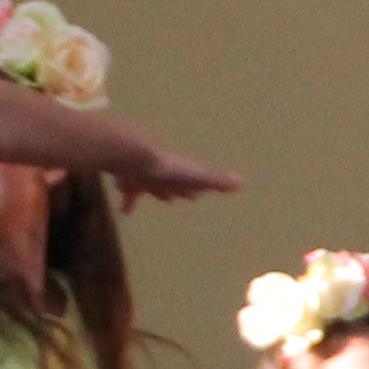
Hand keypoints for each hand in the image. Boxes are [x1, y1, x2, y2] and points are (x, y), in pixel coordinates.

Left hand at [106, 134, 241, 203]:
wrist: (136, 156)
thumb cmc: (167, 167)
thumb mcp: (196, 176)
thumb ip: (218, 181)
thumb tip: (244, 182)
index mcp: (182, 174)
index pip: (192, 182)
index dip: (197, 187)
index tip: (200, 192)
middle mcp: (166, 173)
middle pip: (173, 183)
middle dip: (177, 189)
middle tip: (182, 195)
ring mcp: (146, 175)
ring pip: (152, 186)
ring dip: (155, 191)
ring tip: (163, 199)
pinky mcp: (128, 178)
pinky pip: (129, 191)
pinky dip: (128, 202)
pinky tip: (124, 212)